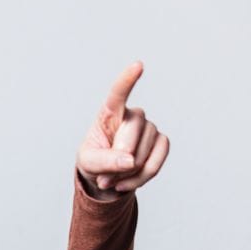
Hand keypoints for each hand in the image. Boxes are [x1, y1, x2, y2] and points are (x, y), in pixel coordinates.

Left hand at [76, 60, 169, 198]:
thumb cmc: (93, 163)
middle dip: (118, 158)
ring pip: (144, 152)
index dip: (127, 80)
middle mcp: (134, 116)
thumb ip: (104, 161)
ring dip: (126, 173)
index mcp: (110, 113)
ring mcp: (150, 128)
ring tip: (112, 180)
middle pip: (132, 132)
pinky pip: (155, 163)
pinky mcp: (162, 143)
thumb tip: (129, 160)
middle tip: (103, 176)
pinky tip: (125, 183)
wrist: (107, 177)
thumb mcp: (88, 163)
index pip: (118, 94)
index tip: (138, 65)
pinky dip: (140, 178)